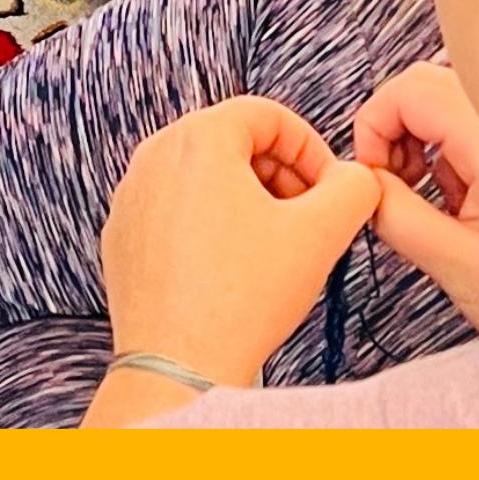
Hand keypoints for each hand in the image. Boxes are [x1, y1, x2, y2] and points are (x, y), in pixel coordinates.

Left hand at [99, 96, 380, 390]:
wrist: (178, 365)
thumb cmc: (242, 299)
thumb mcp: (321, 233)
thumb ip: (354, 187)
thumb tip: (356, 179)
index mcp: (197, 139)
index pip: (267, 114)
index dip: (310, 147)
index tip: (327, 188)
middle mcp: (153, 156)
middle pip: (232, 141)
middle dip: (279, 173)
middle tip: (306, 217)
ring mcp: (131, 197)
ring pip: (202, 176)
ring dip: (246, 199)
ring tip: (273, 245)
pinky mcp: (122, 235)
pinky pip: (174, 210)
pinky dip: (208, 224)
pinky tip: (231, 268)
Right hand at [351, 63, 478, 332]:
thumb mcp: (454, 262)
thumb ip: (398, 216)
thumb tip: (365, 184)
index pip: (413, 90)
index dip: (375, 124)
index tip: (372, 175)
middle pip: (423, 86)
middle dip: (390, 130)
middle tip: (390, 183)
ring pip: (440, 101)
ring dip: (413, 140)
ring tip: (417, 193)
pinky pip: (461, 123)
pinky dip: (438, 151)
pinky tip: (449, 197)